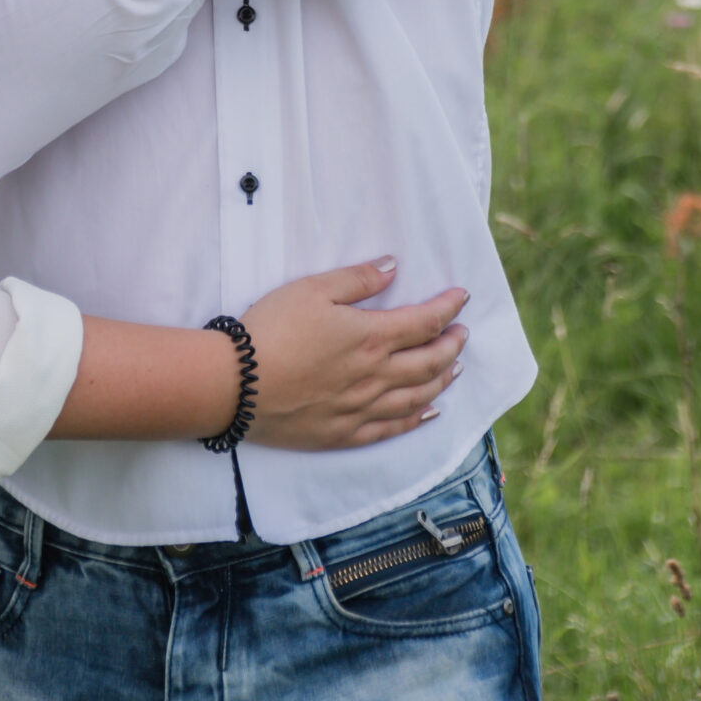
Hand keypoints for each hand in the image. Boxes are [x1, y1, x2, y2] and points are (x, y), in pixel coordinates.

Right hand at [241, 260, 469, 449]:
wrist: (237, 384)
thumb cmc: (272, 328)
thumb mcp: (311, 289)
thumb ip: (357, 279)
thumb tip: (393, 267)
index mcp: (370, 337)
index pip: (423, 322)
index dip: (447, 308)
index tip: (462, 297)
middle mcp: (376, 376)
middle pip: (429, 362)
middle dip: (451, 345)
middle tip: (463, 333)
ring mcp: (363, 409)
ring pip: (417, 397)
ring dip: (442, 380)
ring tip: (454, 368)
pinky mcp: (346, 433)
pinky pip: (393, 429)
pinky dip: (417, 420)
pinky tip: (429, 413)